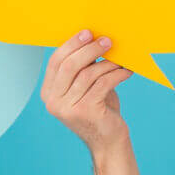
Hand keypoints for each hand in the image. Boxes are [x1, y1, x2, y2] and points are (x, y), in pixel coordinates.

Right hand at [41, 29, 132, 150]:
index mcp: (48, 93)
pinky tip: (126, 71)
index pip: (55, 62)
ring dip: (108, 63)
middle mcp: (54, 101)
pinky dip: (117, 74)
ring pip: (88, 74)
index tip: (88, 32)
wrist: (108, 141)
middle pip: (70, 66)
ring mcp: (68, 108)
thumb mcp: (85, 88)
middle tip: (107, 41)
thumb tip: (93, 39)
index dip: (71, 44)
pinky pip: (103, 83)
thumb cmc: (99, 110)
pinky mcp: (86, 112)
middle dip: (89, 49)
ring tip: (122, 58)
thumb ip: (83, 68)